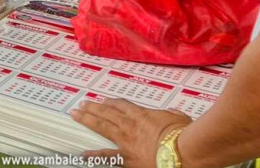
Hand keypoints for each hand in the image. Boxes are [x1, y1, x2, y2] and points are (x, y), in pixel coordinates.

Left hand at [71, 98, 190, 167]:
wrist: (182, 151)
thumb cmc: (183, 134)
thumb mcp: (178, 118)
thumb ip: (171, 114)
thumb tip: (173, 113)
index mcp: (141, 114)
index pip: (121, 105)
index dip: (111, 102)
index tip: (104, 101)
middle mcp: (129, 125)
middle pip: (106, 112)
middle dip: (92, 107)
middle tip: (82, 104)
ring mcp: (125, 141)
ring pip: (101, 127)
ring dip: (87, 119)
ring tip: (76, 114)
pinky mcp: (126, 158)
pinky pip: (106, 156)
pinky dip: (94, 155)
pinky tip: (83, 154)